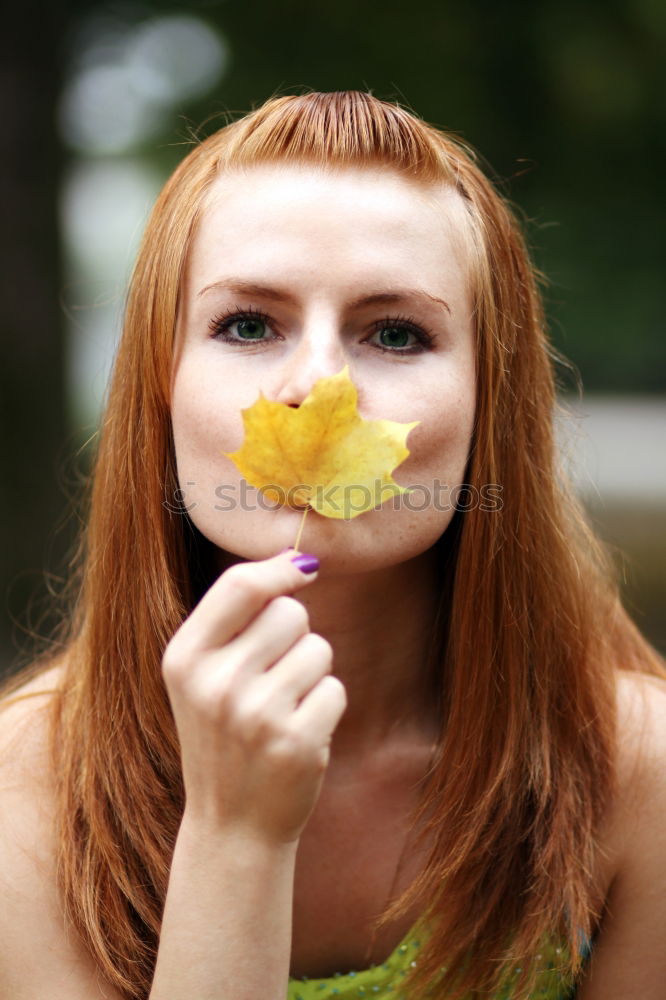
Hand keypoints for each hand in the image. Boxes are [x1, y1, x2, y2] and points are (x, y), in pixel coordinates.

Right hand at [162, 551, 346, 843]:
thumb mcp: (202, 676)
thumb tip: (300, 559)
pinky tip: (300, 733)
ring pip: (318, 649)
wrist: (231, 825)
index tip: (305, 568)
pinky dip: (326, 706)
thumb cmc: (223, 735)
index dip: (280, 569)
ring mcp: (255, 714)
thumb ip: (237, 617)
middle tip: (274, 677)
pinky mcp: (295, 741)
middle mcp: (215, 683)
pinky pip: (335, 689)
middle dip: (295, 634)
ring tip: (283, 709)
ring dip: (312, 673)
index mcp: (184, 658)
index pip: (240, 584)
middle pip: (290, 612)